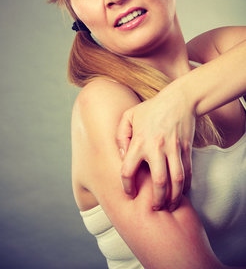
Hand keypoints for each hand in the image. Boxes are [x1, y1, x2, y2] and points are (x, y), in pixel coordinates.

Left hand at [116, 80, 194, 211]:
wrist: (179, 99)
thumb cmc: (151, 108)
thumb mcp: (129, 116)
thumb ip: (121, 135)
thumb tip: (121, 155)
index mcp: (139, 141)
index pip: (128, 170)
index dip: (127, 186)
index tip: (129, 193)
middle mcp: (156, 147)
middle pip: (158, 182)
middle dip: (157, 200)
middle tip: (155, 208)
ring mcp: (174, 149)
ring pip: (177, 180)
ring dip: (174, 197)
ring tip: (170, 206)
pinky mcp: (187, 149)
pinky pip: (188, 172)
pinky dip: (186, 185)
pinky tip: (182, 192)